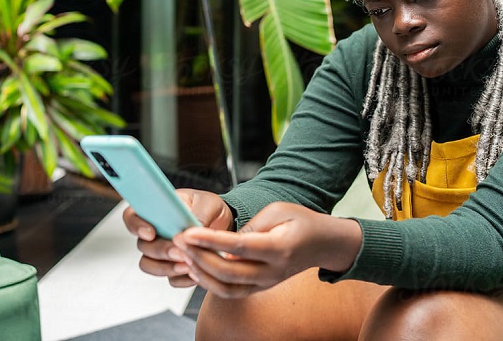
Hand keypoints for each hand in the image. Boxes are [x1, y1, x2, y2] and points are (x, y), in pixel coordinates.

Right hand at [122, 189, 233, 287]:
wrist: (224, 226)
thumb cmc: (209, 209)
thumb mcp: (208, 203)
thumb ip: (199, 214)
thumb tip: (194, 229)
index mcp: (156, 211)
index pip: (132, 216)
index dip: (136, 225)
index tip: (151, 233)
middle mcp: (153, 233)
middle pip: (143, 246)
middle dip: (160, 250)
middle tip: (179, 251)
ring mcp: (160, 253)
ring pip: (150, 265)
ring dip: (167, 267)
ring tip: (188, 265)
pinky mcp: (173, 269)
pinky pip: (170, 279)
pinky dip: (182, 278)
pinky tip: (196, 273)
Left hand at [171, 202, 361, 297]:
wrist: (323, 244)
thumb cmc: (302, 222)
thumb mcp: (280, 210)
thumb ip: (252, 224)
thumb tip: (224, 239)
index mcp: (279, 247)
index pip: (237, 246)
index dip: (209, 239)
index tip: (188, 232)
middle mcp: (272, 271)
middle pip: (227, 271)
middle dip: (198, 256)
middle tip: (179, 240)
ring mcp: (266, 283)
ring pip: (226, 288)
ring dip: (200, 272)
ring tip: (183, 254)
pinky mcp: (260, 288)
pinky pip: (231, 291)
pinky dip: (210, 282)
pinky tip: (196, 267)